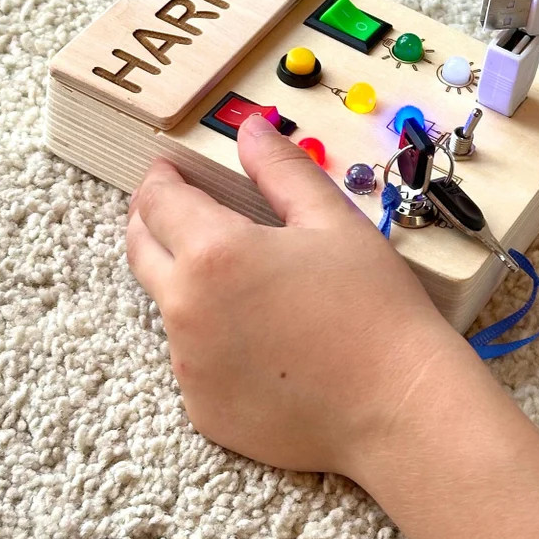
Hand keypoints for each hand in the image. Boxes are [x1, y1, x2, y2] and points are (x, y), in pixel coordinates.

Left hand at [126, 112, 477, 477]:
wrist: (397, 405)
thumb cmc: (373, 307)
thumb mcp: (332, 221)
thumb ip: (281, 169)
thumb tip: (249, 130)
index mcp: (213, 253)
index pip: (159, 201)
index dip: (161, 179)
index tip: (171, 171)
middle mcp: (185, 310)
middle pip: (141, 251)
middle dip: (152, 222)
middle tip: (180, 210)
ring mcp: (189, 366)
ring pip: (170, 308)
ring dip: (189, 284)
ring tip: (244, 282)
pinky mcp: (203, 409)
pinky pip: (195, 361)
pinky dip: (214, 341)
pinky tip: (264, 340)